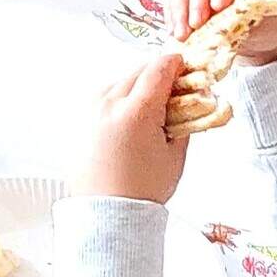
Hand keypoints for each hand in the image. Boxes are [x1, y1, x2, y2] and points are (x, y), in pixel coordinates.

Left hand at [80, 54, 189, 204]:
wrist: (108, 213)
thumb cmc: (141, 190)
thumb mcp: (175, 154)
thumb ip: (185, 121)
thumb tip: (193, 102)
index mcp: (136, 111)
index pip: (160, 68)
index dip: (178, 63)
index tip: (188, 68)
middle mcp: (110, 105)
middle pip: (140, 70)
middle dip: (161, 74)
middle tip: (178, 89)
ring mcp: (92, 110)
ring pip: (122, 81)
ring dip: (141, 85)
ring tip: (156, 108)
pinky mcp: (83, 120)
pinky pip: (107, 96)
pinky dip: (123, 98)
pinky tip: (134, 117)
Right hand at [171, 0, 276, 66]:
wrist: (263, 31)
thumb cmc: (272, 23)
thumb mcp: (269, 23)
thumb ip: (250, 19)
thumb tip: (227, 25)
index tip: (218, 7)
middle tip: (196, 24)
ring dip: (181, 8)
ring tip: (182, 34)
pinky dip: (172, 13)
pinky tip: (174, 32)